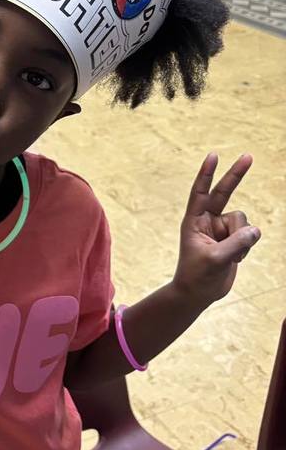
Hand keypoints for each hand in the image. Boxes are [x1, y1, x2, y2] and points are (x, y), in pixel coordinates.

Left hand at [172, 153, 259, 306]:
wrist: (199, 293)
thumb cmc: (197, 276)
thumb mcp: (215, 260)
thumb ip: (236, 244)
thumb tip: (256, 230)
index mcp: (193, 221)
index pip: (200, 192)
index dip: (206, 174)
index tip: (213, 155)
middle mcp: (207, 220)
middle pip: (224, 192)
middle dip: (236, 175)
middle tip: (249, 156)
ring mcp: (221, 229)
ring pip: (243, 221)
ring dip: (242, 238)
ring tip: (232, 256)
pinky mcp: (234, 238)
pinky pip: (249, 234)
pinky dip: (247, 246)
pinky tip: (237, 259)